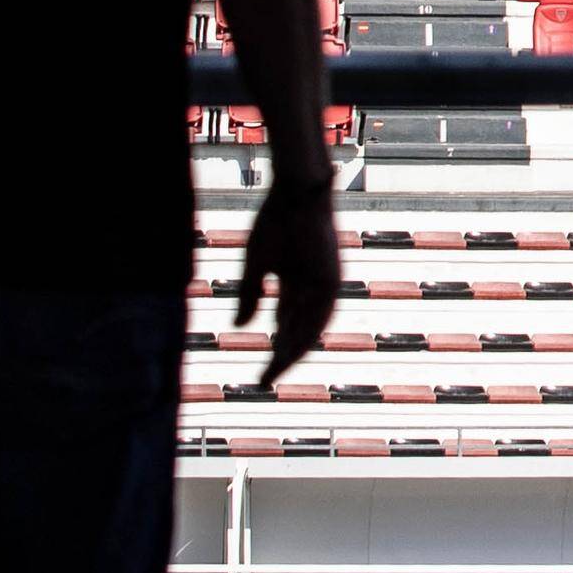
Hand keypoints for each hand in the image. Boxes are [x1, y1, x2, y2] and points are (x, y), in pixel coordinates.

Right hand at [233, 167, 340, 393]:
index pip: (288, 326)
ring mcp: (325, 284)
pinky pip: (319, 313)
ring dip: (293, 350)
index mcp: (298, 283)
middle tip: (265, 381)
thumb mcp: (256, 264)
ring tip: (274, 370)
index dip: (275, 350)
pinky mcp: (332, 277)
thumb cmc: (276, 221)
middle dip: (283, 357)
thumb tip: (241, 328)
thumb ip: (249, 295)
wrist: (296, 191)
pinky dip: (304, 332)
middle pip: (300, 332)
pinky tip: (287, 348)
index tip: (261, 373)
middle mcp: (316, 288)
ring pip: (311, 327)